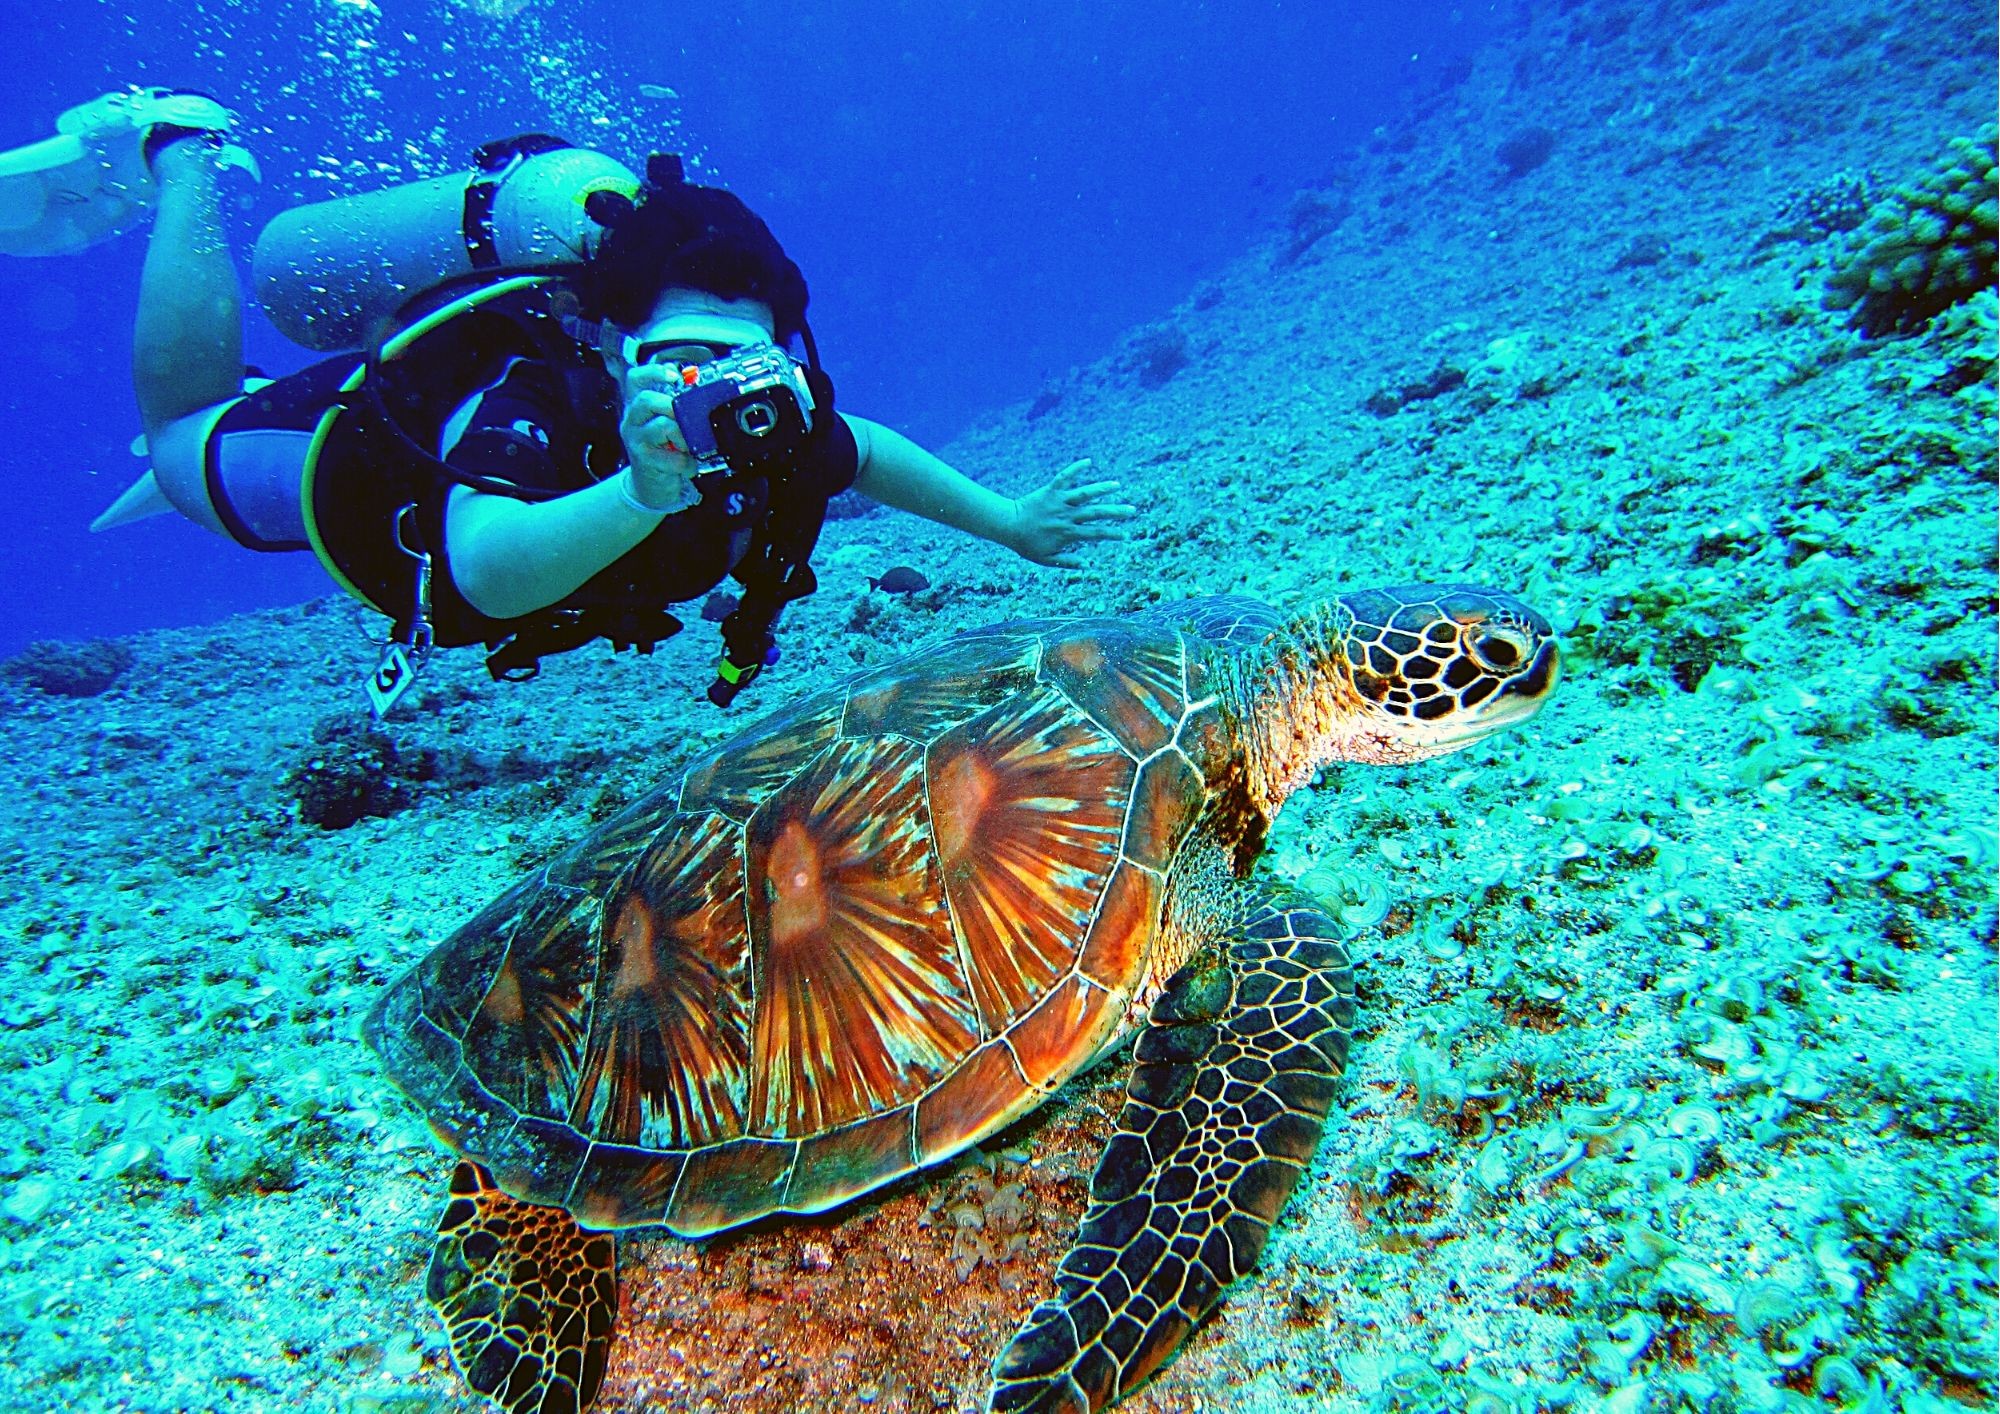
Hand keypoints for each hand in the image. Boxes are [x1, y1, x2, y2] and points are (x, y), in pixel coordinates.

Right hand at [618, 363, 700, 508]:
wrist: (649, 487)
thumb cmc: (662, 453)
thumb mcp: (666, 427)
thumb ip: (676, 409)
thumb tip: (699, 393)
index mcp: (638, 408)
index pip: (636, 379)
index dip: (654, 372)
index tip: (674, 376)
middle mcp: (632, 421)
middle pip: (647, 400)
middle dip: (673, 406)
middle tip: (687, 419)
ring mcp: (636, 440)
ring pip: (662, 426)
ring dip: (683, 437)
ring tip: (688, 446)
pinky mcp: (645, 461)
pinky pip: (673, 457)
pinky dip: (687, 462)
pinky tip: (687, 465)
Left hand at [1009, 459, 1135, 567]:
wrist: (1008, 525)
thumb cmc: (1026, 544)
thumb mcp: (1045, 559)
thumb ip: (1066, 561)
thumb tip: (1086, 564)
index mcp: (1067, 533)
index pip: (1095, 534)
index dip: (1111, 534)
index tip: (1124, 535)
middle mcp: (1067, 516)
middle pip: (1096, 513)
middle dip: (1115, 512)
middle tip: (1131, 510)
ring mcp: (1059, 502)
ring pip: (1085, 493)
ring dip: (1102, 489)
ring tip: (1117, 485)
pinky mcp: (1051, 490)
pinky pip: (1065, 477)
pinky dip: (1076, 468)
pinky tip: (1088, 461)